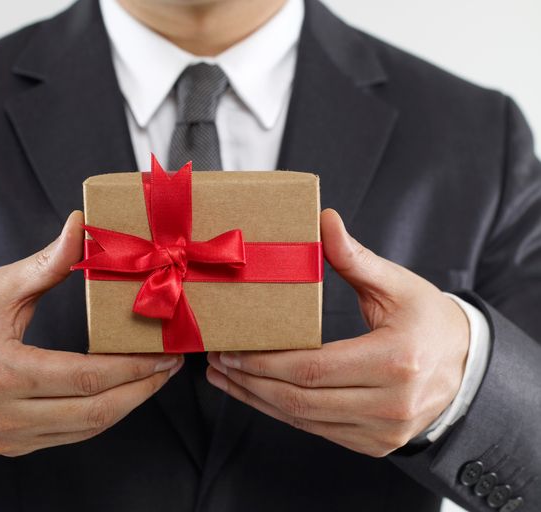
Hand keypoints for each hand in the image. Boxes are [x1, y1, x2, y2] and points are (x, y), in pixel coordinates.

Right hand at [0, 211, 182, 456]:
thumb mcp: (0, 287)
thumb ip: (48, 262)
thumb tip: (82, 224)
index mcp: (2, 372)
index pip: (85, 377)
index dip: (131, 368)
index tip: (163, 354)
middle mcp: (4, 414)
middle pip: (93, 412)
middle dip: (141, 389)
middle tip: (170, 367)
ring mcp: (7, 437)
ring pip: (86, 428)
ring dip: (127, 404)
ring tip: (155, 378)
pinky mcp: (12, 445)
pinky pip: (69, 435)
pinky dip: (101, 415)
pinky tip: (121, 393)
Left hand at [206, 208, 468, 456]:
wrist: (468, 369)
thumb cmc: (430, 322)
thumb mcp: (399, 285)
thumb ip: (356, 257)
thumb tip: (324, 220)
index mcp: (394, 360)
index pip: (313, 368)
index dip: (265, 363)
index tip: (231, 350)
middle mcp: (390, 403)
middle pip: (301, 399)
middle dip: (251, 382)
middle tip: (218, 362)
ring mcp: (382, 431)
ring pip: (304, 419)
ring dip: (258, 400)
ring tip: (226, 379)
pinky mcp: (375, 444)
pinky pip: (318, 430)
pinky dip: (283, 413)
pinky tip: (257, 396)